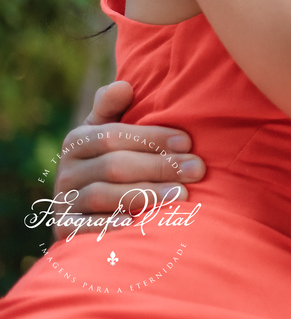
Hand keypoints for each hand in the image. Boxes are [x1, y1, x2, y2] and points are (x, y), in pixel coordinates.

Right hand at [52, 81, 206, 239]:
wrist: (85, 210)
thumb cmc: (112, 159)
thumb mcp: (108, 130)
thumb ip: (113, 107)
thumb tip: (123, 86)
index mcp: (77, 141)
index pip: (114, 136)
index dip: (152, 138)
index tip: (188, 142)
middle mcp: (66, 171)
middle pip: (114, 166)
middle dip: (160, 167)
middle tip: (197, 170)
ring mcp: (64, 203)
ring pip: (104, 196)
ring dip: (146, 194)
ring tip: (183, 194)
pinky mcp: (65, 232)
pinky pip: (88, 228)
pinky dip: (112, 225)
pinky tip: (139, 223)